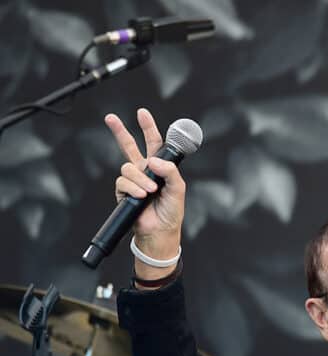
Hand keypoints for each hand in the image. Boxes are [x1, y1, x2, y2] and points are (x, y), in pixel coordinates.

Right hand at [105, 108, 185, 264]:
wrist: (160, 232)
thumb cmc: (171, 212)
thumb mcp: (178, 189)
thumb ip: (170, 171)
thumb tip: (153, 161)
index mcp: (159, 167)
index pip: (153, 143)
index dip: (148, 128)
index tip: (142, 113)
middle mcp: (144, 171)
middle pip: (128, 146)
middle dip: (119, 131)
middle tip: (110, 118)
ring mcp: (132, 181)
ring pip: (128, 168)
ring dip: (141, 178)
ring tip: (151, 191)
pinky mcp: (123, 192)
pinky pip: (123, 182)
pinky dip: (134, 188)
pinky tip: (142, 196)